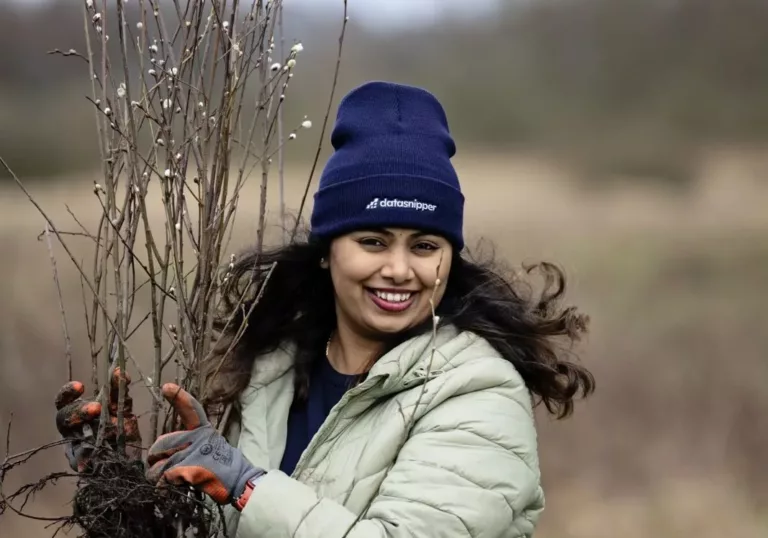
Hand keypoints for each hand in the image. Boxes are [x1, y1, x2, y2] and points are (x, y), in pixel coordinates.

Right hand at [54, 367, 142, 471]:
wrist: (132, 458)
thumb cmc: (121, 429)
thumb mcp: (122, 407)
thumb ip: (119, 389)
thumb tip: (118, 370)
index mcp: (78, 414)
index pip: (64, 402)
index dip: (67, 393)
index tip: (80, 386)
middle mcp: (73, 430)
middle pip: (63, 418)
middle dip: (78, 411)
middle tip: (96, 408)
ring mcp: (75, 448)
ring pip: (68, 437)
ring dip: (82, 433)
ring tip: (98, 427)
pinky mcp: (82, 465)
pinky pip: (80, 459)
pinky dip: (86, 454)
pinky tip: (95, 450)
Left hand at [146, 383, 264, 505]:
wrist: (238, 482)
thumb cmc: (222, 469)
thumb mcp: (209, 448)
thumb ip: (188, 445)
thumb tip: (162, 455)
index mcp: (203, 431)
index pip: (191, 410)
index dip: (178, 398)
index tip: (166, 387)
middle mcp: (196, 438)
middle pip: (160, 444)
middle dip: (157, 459)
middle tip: (167, 470)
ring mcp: (191, 452)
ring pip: (157, 464)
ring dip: (159, 476)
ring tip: (175, 481)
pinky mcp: (186, 468)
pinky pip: (162, 477)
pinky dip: (164, 486)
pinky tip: (177, 486)